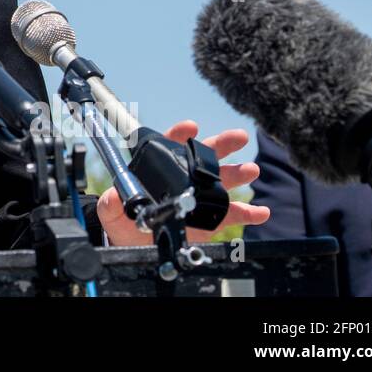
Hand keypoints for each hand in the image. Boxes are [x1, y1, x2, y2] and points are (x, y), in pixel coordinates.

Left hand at [96, 120, 269, 246]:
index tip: (190, 128)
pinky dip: (247, 212)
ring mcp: (196, 197)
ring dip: (237, 174)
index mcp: (156, 170)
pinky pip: (230, 213)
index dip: (179, 135)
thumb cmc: (124, 221)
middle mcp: (180, 179)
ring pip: (220, 181)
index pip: (168, 146)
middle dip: (220, 145)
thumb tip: (113, 197)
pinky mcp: (208, 218)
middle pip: (202, 157)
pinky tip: (260, 211)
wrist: (137, 244)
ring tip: (251, 170)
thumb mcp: (112, 213)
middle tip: (238, 137)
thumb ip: (111, 204)